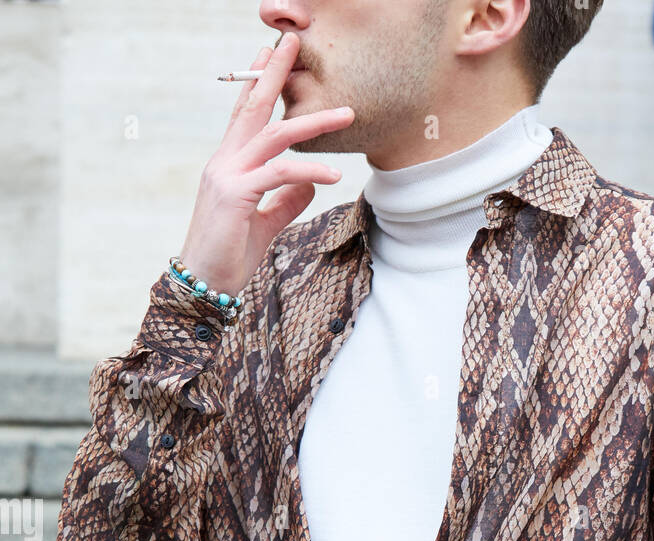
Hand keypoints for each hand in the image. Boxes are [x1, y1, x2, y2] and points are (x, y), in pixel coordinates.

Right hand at [178, 32, 354, 297]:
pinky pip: (280, 174)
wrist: (204, 284)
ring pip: (275, 135)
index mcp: (228, 165)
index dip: (258, 81)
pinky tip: (333, 175)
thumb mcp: (264, 225)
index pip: (244, 114)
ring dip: (313, 122)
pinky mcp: (237, 195)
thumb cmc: (229, 256)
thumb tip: (309, 185)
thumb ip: (285, 202)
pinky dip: (310, 171)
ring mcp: (228, 176)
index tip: (271, 53)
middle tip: (294, 40)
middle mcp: (225, 162)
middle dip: (275, 72)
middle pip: (253, 106)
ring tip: (346, 114)